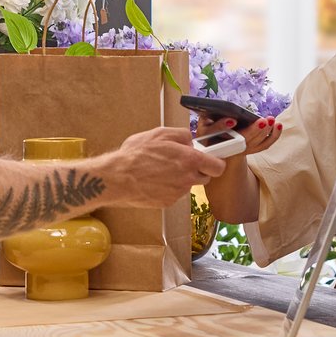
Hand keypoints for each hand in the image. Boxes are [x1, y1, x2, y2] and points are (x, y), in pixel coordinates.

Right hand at [102, 126, 225, 206]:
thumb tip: (191, 140)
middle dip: (197, 170)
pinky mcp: (168, 202)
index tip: (209, 159)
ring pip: (188, 185)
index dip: (215, 162)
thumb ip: (182, 135)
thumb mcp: (160, 133)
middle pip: (205, 177)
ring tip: (161, 169)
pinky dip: (168, 188)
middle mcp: (188, 178)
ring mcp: (178, 193)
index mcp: (190, 160)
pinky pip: (174, 193)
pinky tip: (154, 180)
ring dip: (181, 178)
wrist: (117, 178)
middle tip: (181, 162)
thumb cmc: (136, 154)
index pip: (218, 166)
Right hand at [193, 113, 282, 155]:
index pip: (213, 131)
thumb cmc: (211, 126)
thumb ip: (208, 112)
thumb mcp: (205, 119)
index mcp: (208, 135)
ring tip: (272, 120)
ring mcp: (238, 150)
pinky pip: (263, 146)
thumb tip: (219, 105)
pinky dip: (273, 136)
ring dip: (265, 133)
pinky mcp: (250, 150)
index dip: (222, 126)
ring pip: (253, 145)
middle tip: (263, 120)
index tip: (232, 120)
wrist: (218, 144)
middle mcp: (224, 146)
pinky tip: (278, 125)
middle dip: (252, 131)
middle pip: (239, 140)